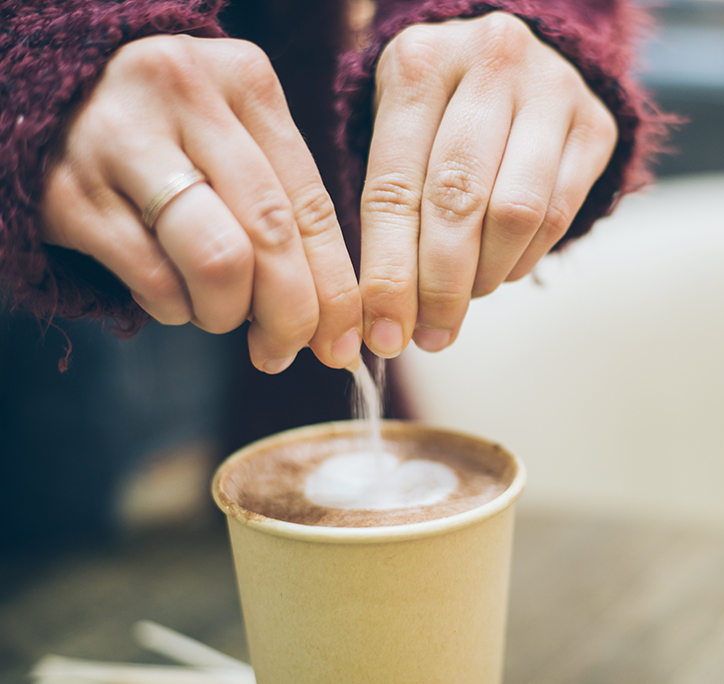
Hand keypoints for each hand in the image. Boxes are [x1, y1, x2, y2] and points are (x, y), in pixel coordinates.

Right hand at [40, 35, 361, 372]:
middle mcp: (184, 94)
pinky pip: (153, 280)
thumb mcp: (236, 142)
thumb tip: (336, 319)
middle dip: (291, 314)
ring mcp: (119, 139)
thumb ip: (287, 207)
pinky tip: (173, 296)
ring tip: (220, 314)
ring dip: (228, 312)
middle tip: (284, 351)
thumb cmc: (171, 138)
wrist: (50, 103)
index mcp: (245, 81)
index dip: (337, 287)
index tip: (344, 342)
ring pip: (219, 260)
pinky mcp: (67, 192)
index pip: (312, 204)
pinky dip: (175, 308)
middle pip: (272, 233)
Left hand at [360, 12, 616, 356]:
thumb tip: (386, 319)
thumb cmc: (438, 115)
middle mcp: (489, 61)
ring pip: (516, 211)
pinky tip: (503, 267)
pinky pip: (560, 213)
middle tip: (430, 335)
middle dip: (441, 285)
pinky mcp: (596, 123)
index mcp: (419, 63)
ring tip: (466, 295)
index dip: (389, 272)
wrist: (509, 60)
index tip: (386, 334)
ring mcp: (551, 88)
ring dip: (487, 275)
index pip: (395, 186)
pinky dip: (525, 257)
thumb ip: (391, 211)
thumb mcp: (400, 135)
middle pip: (459, 200)